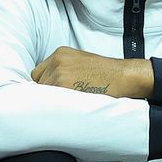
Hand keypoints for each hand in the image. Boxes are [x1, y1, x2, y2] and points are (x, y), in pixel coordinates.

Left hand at [32, 46, 152, 97]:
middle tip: (62, 101)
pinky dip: (56, 106)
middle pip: (39, 83)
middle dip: (48, 93)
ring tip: (68, 105)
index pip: (39, 73)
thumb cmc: (106, 74)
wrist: (122, 76)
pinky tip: (67, 108)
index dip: (45, 85)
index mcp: (60, 53)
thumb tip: (50, 85)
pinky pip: (50, 100)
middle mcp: (57, 61)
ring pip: (43, 93)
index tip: (52, 93)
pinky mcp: (63, 86)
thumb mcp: (81, 62)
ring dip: (52, 101)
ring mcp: (59, 73)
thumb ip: (63, 69)